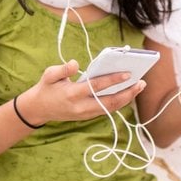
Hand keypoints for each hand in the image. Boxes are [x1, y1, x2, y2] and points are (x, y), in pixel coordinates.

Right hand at [17, 60, 145, 125]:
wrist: (38, 109)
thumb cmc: (46, 88)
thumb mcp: (48, 75)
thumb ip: (62, 69)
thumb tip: (75, 64)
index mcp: (72, 94)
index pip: (97, 86)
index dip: (113, 80)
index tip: (127, 74)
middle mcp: (81, 107)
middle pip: (109, 102)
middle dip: (127, 93)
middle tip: (141, 83)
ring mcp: (85, 114)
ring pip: (111, 108)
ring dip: (126, 98)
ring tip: (139, 87)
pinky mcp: (87, 117)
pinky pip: (107, 110)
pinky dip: (119, 102)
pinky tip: (128, 93)